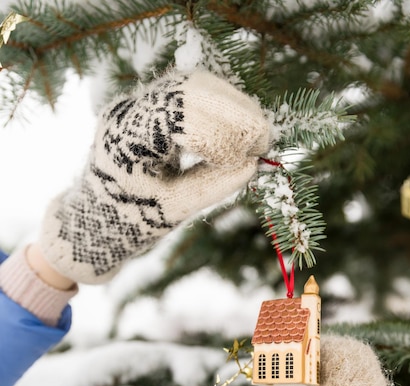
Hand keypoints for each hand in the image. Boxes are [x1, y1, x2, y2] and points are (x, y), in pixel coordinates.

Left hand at [40, 70, 269, 283]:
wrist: (93, 221)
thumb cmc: (128, 222)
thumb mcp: (171, 211)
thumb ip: (212, 186)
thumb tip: (253, 164)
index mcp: (125, 138)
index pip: (183, 115)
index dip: (226, 132)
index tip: (254, 155)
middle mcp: (128, 110)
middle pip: (191, 89)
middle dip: (235, 112)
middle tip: (263, 142)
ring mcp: (137, 103)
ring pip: (194, 85)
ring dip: (231, 106)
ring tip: (254, 138)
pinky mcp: (148, 107)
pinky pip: (189, 94)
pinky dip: (219, 108)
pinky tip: (235, 131)